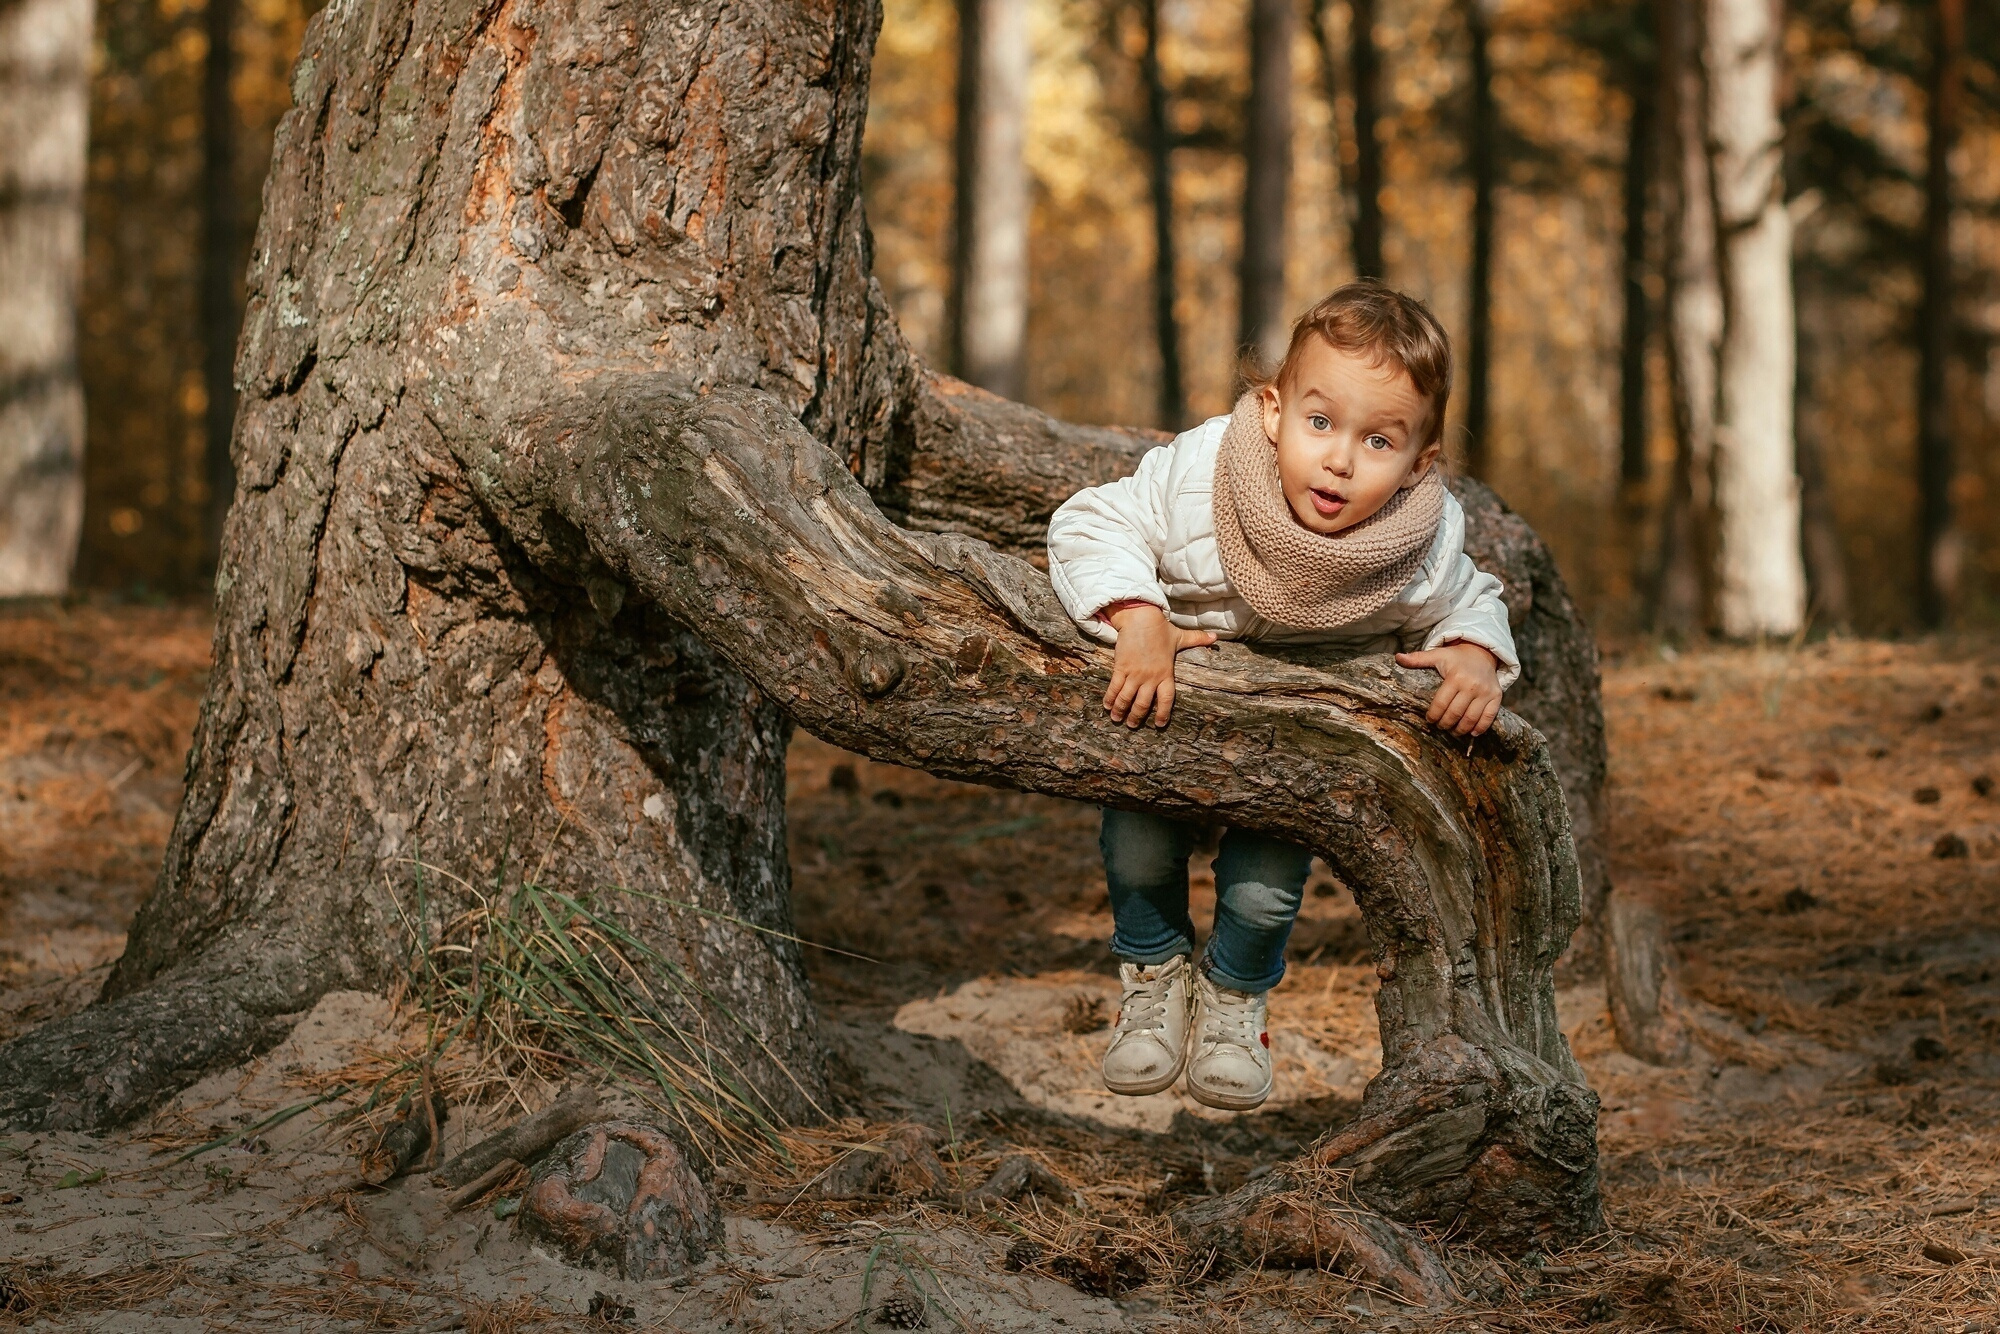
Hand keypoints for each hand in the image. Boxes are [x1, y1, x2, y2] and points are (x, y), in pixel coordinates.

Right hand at [1102, 604, 1216, 727]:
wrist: (1140, 618)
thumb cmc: (1160, 628)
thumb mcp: (1180, 636)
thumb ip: (1197, 639)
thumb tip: (1215, 637)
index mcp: (1166, 673)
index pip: (1167, 699)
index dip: (1163, 714)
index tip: (1159, 724)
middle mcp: (1151, 677)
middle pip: (1143, 704)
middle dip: (1136, 717)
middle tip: (1132, 725)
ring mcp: (1135, 673)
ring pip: (1127, 699)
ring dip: (1121, 711)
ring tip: (1116, 719)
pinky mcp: (1121, 668)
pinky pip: (1114, 688)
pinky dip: (1110, 699)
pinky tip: (1107, 706)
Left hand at [1395, 641, 1501, 736]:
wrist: (1482, 653)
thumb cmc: (1455, 658)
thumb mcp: (1437, 655)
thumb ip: (1417, 659)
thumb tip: (1397, 657)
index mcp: (1456, 676)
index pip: (1441, 703)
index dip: (1433, 715)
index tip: (1429, 719)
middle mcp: (1472, 685)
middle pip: (1455, 713)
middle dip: (1445, 724)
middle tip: (1440, 726)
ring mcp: (1486, 692)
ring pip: (1471, 718)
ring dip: (1460, 729)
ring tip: (1453, 731)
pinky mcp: (1496, 696)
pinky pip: (1489, 717)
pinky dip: (1480, 728)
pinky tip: (1471, 732)